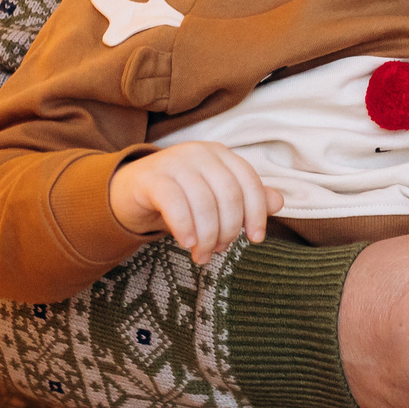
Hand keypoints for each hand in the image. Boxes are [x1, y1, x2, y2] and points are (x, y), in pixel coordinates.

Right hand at [110, 142, 281, 264]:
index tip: (255, 239)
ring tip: (201, 255)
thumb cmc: (180, 196)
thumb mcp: (214, 197)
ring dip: (206, 236)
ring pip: (203, 202)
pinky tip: (186, 244)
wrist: (130, 192)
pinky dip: (185, 227)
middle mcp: (199, 152)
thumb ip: (246, 199)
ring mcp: (174, 161)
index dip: (256, 213)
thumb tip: (278, 202)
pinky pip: (175, 203)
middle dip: (228, 229)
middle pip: (228, 194)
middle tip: (218, 251)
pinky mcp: (151, 177)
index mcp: (220, 154)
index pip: (249, 182)